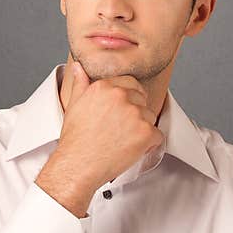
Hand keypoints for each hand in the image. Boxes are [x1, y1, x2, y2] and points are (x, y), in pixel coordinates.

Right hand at [36, 61, 164, 215]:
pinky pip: (157, 135)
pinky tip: (131, 149)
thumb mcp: (74, 105)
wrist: (78, 165)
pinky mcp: (146, 132)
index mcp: (105, 86)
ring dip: (142, 129)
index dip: (129, 99)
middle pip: (142, 100)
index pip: (131, 83)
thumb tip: (79, 66)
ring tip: (123, 141)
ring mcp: (135, 114)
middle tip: (120, 130)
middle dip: (136, 114)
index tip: (121, 113)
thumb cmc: (76, 139)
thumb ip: (81, 82)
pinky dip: (149, 145)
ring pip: (151, 117)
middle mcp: (121, 96)